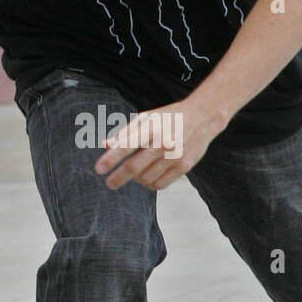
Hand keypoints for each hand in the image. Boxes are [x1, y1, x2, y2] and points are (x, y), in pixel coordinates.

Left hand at [93, 94, 224, 190]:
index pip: (126, 146)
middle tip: (109, 183)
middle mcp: (163, 143)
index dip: (110, 159)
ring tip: (133, 174)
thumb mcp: (147, 117)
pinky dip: (149, 184)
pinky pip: (160, 184)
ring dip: (135, 180)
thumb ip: (126, 132)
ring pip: (146, 179)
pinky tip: (146, 178)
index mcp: (151, 128)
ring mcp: (175, 156)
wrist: (203, 117)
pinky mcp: (184, 166)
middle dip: (118, 178)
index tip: (98, 169)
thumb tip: (106, 145)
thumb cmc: (170, 117)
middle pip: (134, 168)